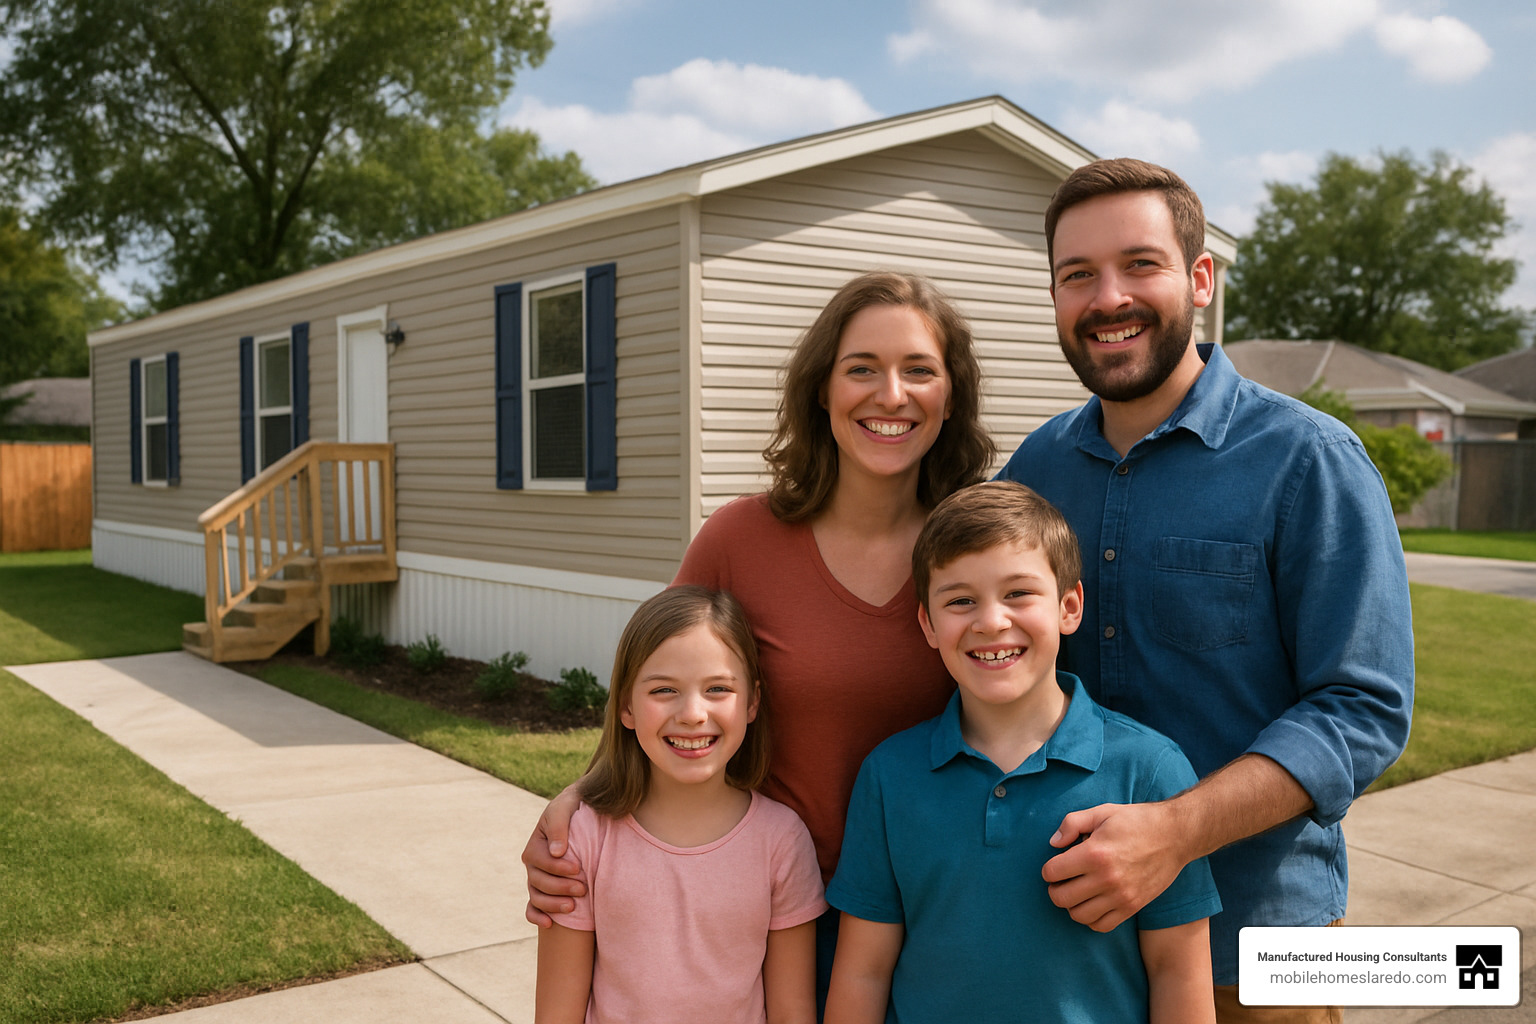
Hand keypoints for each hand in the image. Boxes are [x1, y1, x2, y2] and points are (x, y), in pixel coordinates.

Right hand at [522, 784, 585, 927]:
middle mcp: (533, 864)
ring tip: (573, 907)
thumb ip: (559, 826)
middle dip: (560, 888)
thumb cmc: (574, 809)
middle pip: (538, 882)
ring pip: (536, 897)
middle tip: (583, 889)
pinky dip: (536, 917)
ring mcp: (537, 879)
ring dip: (552, 905)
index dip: (557, 867)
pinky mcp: (545, 890)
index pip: (540, 861)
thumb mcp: (565, 808)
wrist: (585, 815)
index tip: (578, 868)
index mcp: (535, 845)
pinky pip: (532, 908)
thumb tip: (556, 852)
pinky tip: (549, 924)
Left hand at [1040, 801, 1185, 932]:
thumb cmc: (1136, 821)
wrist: (1175, 835)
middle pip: (1061, 898)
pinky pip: (1101, 925)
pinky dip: (1090, 918)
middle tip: (1061, 880)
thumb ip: (1072, 823)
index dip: (1049, 868)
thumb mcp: (1101, 812)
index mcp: (1095, 853)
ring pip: (1078, 915)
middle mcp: (1106, 879)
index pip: (1052, 872)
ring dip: (1071, 905)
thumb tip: (1053, 843)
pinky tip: (1092, 903)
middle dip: (1054, 888)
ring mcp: (1121, 896)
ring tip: (1076, 891)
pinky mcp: (1133, 907)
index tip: (1055, 864)